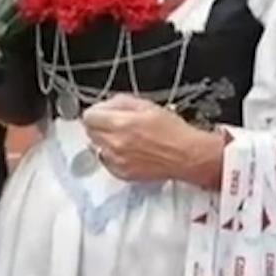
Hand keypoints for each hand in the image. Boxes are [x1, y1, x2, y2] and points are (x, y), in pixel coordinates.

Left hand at [82, 94, 223, 186]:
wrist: (187, 156)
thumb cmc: (172, 130)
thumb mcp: (146, 105)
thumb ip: (119, 102)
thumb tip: (105, 104)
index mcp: (120, 124)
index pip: (88, 117)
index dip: (96, 112)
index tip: (102, 112)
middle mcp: (115, 144)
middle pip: (89, 131)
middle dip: (99, 125)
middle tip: (113, 124)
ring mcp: (117, 160)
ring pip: (95, 146)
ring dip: (103, 140)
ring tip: (122, 138)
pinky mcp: (122, 174)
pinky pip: (105, 161)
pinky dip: (111, 155)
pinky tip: (126, 151)